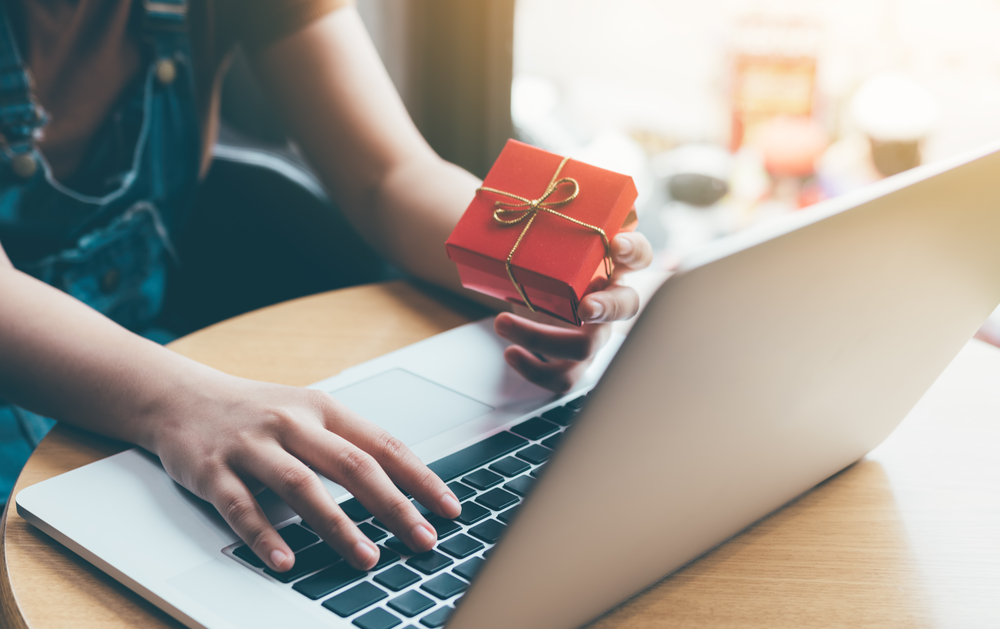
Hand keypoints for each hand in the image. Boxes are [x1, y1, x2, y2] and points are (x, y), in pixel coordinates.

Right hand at [148, 374, 460, 572]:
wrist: (180, 397)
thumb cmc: (256, 413)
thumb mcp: (307, 414)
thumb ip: (347, 444)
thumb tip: (404, 486)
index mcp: (323, 410)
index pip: (383, 444)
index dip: (420, 477)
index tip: (448, 508)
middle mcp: (291, 424)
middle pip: (352, 465)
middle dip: (392, 506)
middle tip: (422, 539)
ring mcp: (251, 446)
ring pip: (301, 486)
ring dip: (338, 525)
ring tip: (367, 558)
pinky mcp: (212, 471)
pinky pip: (242, 507)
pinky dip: (265, 537)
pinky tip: (286, 561)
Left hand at [494, 230, 653, 391]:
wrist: (528, 293)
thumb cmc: (547, 264)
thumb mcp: (549, 242)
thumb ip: (549, 224)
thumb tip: (518, 198)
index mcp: (611, 266)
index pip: (640, 255)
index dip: (633, 250)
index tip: (615, 243)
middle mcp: (609, 300)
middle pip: (627, 307)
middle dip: (608, 307)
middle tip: (583, 306)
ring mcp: (594, 334)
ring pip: (586, 348)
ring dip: (541, 338)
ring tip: (502, 322)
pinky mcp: (573, 361)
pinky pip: (564, 377)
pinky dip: (535, 369)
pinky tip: (511, 352)